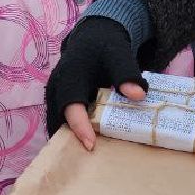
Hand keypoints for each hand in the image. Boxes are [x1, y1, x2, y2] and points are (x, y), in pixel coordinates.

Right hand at [47, 16, 147, 150]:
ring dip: (68, 135)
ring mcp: (56, 92)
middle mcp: (58, 85)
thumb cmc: (105, 45)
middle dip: (69, 137)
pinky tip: (83, 141)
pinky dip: (70, 129)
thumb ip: (127, 74)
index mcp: (70, 75)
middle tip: (85, 158)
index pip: (71, 105)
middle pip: (58, 117)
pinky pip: (61, 117)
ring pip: (57, 119)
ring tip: (82, 155)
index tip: (91, 145)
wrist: (94, 35)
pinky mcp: (60, 97)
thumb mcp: (119, 54)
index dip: (80, 126)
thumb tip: (139, 96)